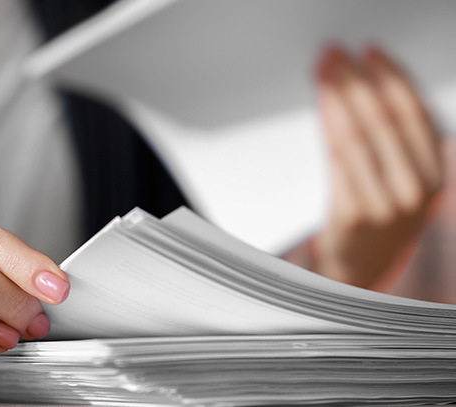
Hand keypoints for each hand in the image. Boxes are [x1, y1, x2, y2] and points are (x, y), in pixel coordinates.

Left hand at [313, 46, 442, 288]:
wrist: (357, 267)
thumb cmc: (375, 216)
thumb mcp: (398, 177)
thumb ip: (389, 139)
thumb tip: (361, 83)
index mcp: (434, 174)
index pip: (415, 113)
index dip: (392, 76)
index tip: (369, 51)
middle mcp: (417, 189)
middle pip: (385, 118)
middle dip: (357, 78)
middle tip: (335, 53)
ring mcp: (387, 204)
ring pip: (359, 133)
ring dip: (338, 94)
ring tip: (322, 69)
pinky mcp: (354, 213)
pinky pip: (339, 157)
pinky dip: (329, 121)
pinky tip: (321, 101)